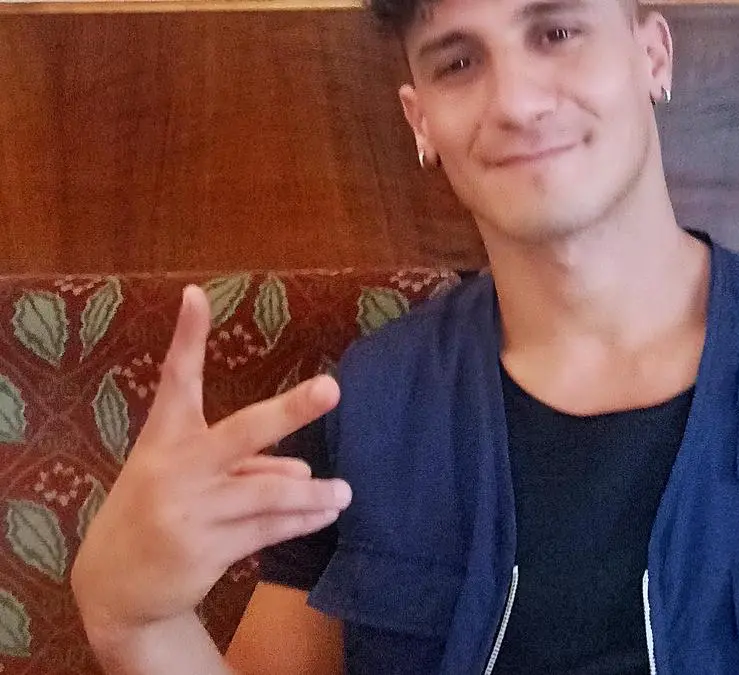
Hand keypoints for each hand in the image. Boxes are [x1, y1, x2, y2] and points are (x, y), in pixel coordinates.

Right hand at [71, 285, 351, 634]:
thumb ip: (245, 464)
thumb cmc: (159, 511)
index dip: (186, 337)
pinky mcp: (205, 550)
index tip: (196, 294)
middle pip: (241, 433)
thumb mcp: (187, 478)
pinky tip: (325, 512)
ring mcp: (190, 511)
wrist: (114, 586)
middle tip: (331, 388)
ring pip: (269, 493)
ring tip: (344, 492)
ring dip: (312, 493)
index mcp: (164, 438)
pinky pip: (267, 529)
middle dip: (290, 411)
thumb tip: (301, 469)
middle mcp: (175, 469)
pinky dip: (302, 519)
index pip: (176, 379)